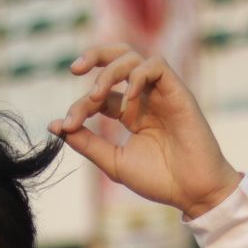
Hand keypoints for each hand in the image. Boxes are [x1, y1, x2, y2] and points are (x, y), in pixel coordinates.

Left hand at [48, 45, 240, 219]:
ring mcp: (162, 93)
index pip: (100, 96)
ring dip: (109, 71)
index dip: (79, 106)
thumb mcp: (114, 162)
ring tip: (96, 95)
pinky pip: (155, 66)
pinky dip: (136, 78)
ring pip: (133, 57)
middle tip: (74, 69)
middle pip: (118, 57)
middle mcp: (145, 98)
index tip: (66, 125)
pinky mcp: (178, 91)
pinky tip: (127, 103)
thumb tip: (55, 126)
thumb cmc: (160, 179)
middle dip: (94, 56)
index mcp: (131, 113)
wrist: (193, 191)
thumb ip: (87, 143)